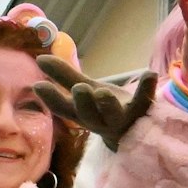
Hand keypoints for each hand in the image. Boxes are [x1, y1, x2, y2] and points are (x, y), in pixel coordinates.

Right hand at [33, 57, 157, 151]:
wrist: (138, 128)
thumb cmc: (106, 107)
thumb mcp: (85, 90)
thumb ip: (65, 76)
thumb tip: (40, 59)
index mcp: (83, 114)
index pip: (64, 110)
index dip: (51, 99)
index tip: (38, 85)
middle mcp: (102, 120)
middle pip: (90, 117)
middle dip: (84, 103)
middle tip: (79, 88)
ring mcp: (123, 118)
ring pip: (114, 115)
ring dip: (108, 104)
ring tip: (103, 92)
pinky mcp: (143, 112)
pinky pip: (145, 102)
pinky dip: (146, 89)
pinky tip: (148, 74)